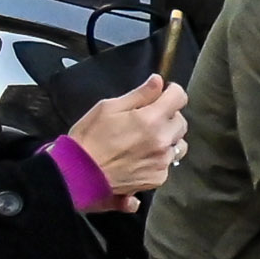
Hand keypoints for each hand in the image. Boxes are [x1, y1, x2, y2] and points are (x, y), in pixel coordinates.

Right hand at [68, 76, 182, 199]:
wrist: (79, 174)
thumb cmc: (89, 137)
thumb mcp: (108, 108)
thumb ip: (139, 94)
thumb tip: (158, 81)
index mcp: (152, 119)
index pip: (179, 97)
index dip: (172, 92)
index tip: (164, 93)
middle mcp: (163, 140)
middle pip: (181, 122)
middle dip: (169, 116)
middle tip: (148, 118)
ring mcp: (162, 161)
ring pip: (178, 144)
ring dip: (168, 138)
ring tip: (147, 139)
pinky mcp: (158, 177)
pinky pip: (168, 163)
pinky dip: (159, 157)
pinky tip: (141, 157)